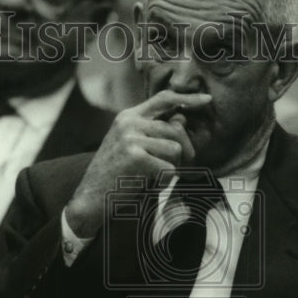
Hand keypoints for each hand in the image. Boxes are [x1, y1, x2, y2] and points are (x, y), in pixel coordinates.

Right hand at [65, 90, 210, 237]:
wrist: (89, 198)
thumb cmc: (114, 175)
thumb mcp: (131, 146)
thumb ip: (154, 131)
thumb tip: (182, 119)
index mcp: (128, 116)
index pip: (163, 99)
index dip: (188, 98)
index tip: (207, 99)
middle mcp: (129, 122)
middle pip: (176, 128)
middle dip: (185, 151)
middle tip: (178, 169)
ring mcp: (131, 137)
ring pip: (175, 149)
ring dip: (172, 168)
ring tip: (155, 177)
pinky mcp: (135, 156)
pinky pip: (169, 168)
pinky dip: (165, 182)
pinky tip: (150, 185)